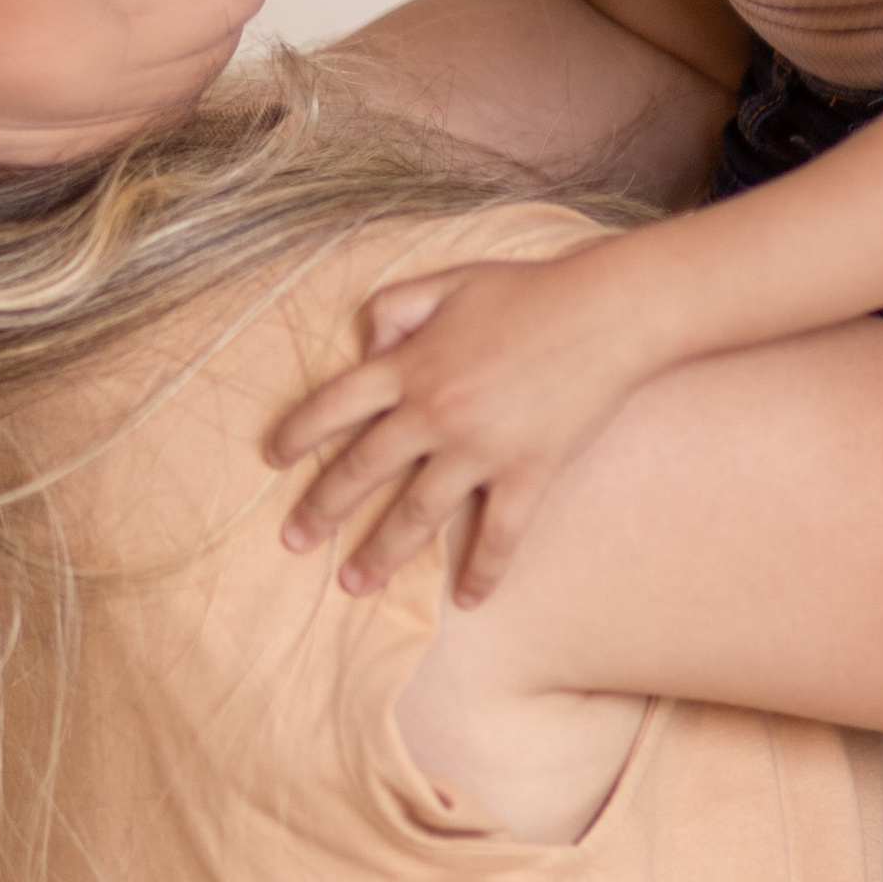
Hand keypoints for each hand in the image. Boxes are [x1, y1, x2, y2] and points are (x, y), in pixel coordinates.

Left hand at [271, 248, 653, 602]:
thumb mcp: (449, 281)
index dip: (299, 433)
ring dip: (380, 554)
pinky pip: (499, 535)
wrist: (607, 313)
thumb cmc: (531, 291)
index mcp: (411, 365)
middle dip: (322, 509)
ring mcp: (480, 450)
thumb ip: (396, 308)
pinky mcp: (527, 474)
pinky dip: (483, 572)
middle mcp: (434, 413)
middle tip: (294, 541)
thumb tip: (368, 345)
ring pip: (416, 514)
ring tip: (354, 585)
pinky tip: (466, 600)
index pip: (335, 405)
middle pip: (363, 470)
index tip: (275, 459)